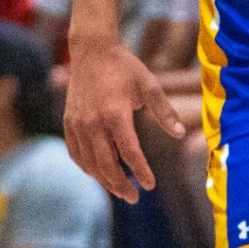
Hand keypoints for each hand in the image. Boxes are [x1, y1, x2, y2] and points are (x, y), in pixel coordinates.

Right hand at [63, 36, 182, 200]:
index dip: (141, 171)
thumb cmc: (125, 67)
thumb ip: (165, 112)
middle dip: (121, 185)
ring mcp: (77, 123)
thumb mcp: (149, 85)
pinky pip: (76, 153)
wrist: (91, 50)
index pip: (130, 153)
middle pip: (106, 165)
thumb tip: (179, 134)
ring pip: (89, 163)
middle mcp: (93, 122)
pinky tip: (99, 174)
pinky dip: (87, 167)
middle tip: (134, 198)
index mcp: (115, 114)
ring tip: (120, 190)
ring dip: (104, 180)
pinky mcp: (69, 122)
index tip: (151, 185)